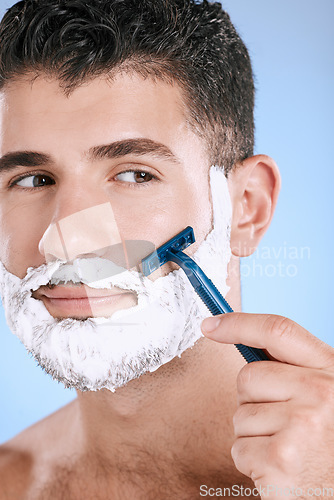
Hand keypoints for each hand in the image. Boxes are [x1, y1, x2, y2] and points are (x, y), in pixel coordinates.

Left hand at [201, 313, 333, 497]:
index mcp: (330, 370)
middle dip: (253, 400)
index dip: (239, 323)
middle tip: (284, 423)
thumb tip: (242, 339)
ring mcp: (300, 425)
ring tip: (289, 449)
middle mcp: (319, 393)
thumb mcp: (326, 395)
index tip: (211, 325)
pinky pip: (239, 448)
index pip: (277, 331)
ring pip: (241, 416)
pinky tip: (282, 469)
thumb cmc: (330, 442)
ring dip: (255, 435)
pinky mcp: (279, 459)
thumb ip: (295, 368)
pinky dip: (253, 462)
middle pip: (248, 377)